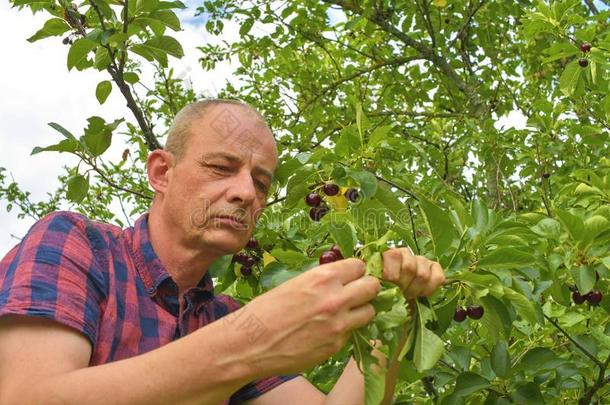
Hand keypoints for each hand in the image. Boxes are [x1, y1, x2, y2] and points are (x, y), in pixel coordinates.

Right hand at [237, 258, 380, 376]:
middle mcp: (336, 299)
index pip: (359, 266)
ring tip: (344, 312)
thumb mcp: (296, 284)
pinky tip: (327, 330)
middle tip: (356, 293)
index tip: (351, 276)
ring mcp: (339, 325)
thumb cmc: (266, 310)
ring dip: (360, 310)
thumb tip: (341, 279)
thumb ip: (322, 281)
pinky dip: (345, 330)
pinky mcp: (336, 346)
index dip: (355, 271)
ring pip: (370, 312)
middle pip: (373, 287)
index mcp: (323, 277)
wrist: (250, 343)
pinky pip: (353, 332)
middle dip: (366, 288)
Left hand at [381, 248, 444, 298]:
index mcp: (387, 253)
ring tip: (407, 295)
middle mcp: (405, 253)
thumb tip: (378, 282)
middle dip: (403, 286)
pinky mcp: (434, 268)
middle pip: (410, 267)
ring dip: (415, 290)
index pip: (394, 255)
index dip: (391, 274)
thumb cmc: (382, 289)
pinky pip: (438, 277)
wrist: (395, 294)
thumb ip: (374, 279)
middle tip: (398, 294)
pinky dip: (430, 288)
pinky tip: (421, 293)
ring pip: (423, 274)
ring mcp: (421, 259)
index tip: (388, 286)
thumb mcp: (375, 284)